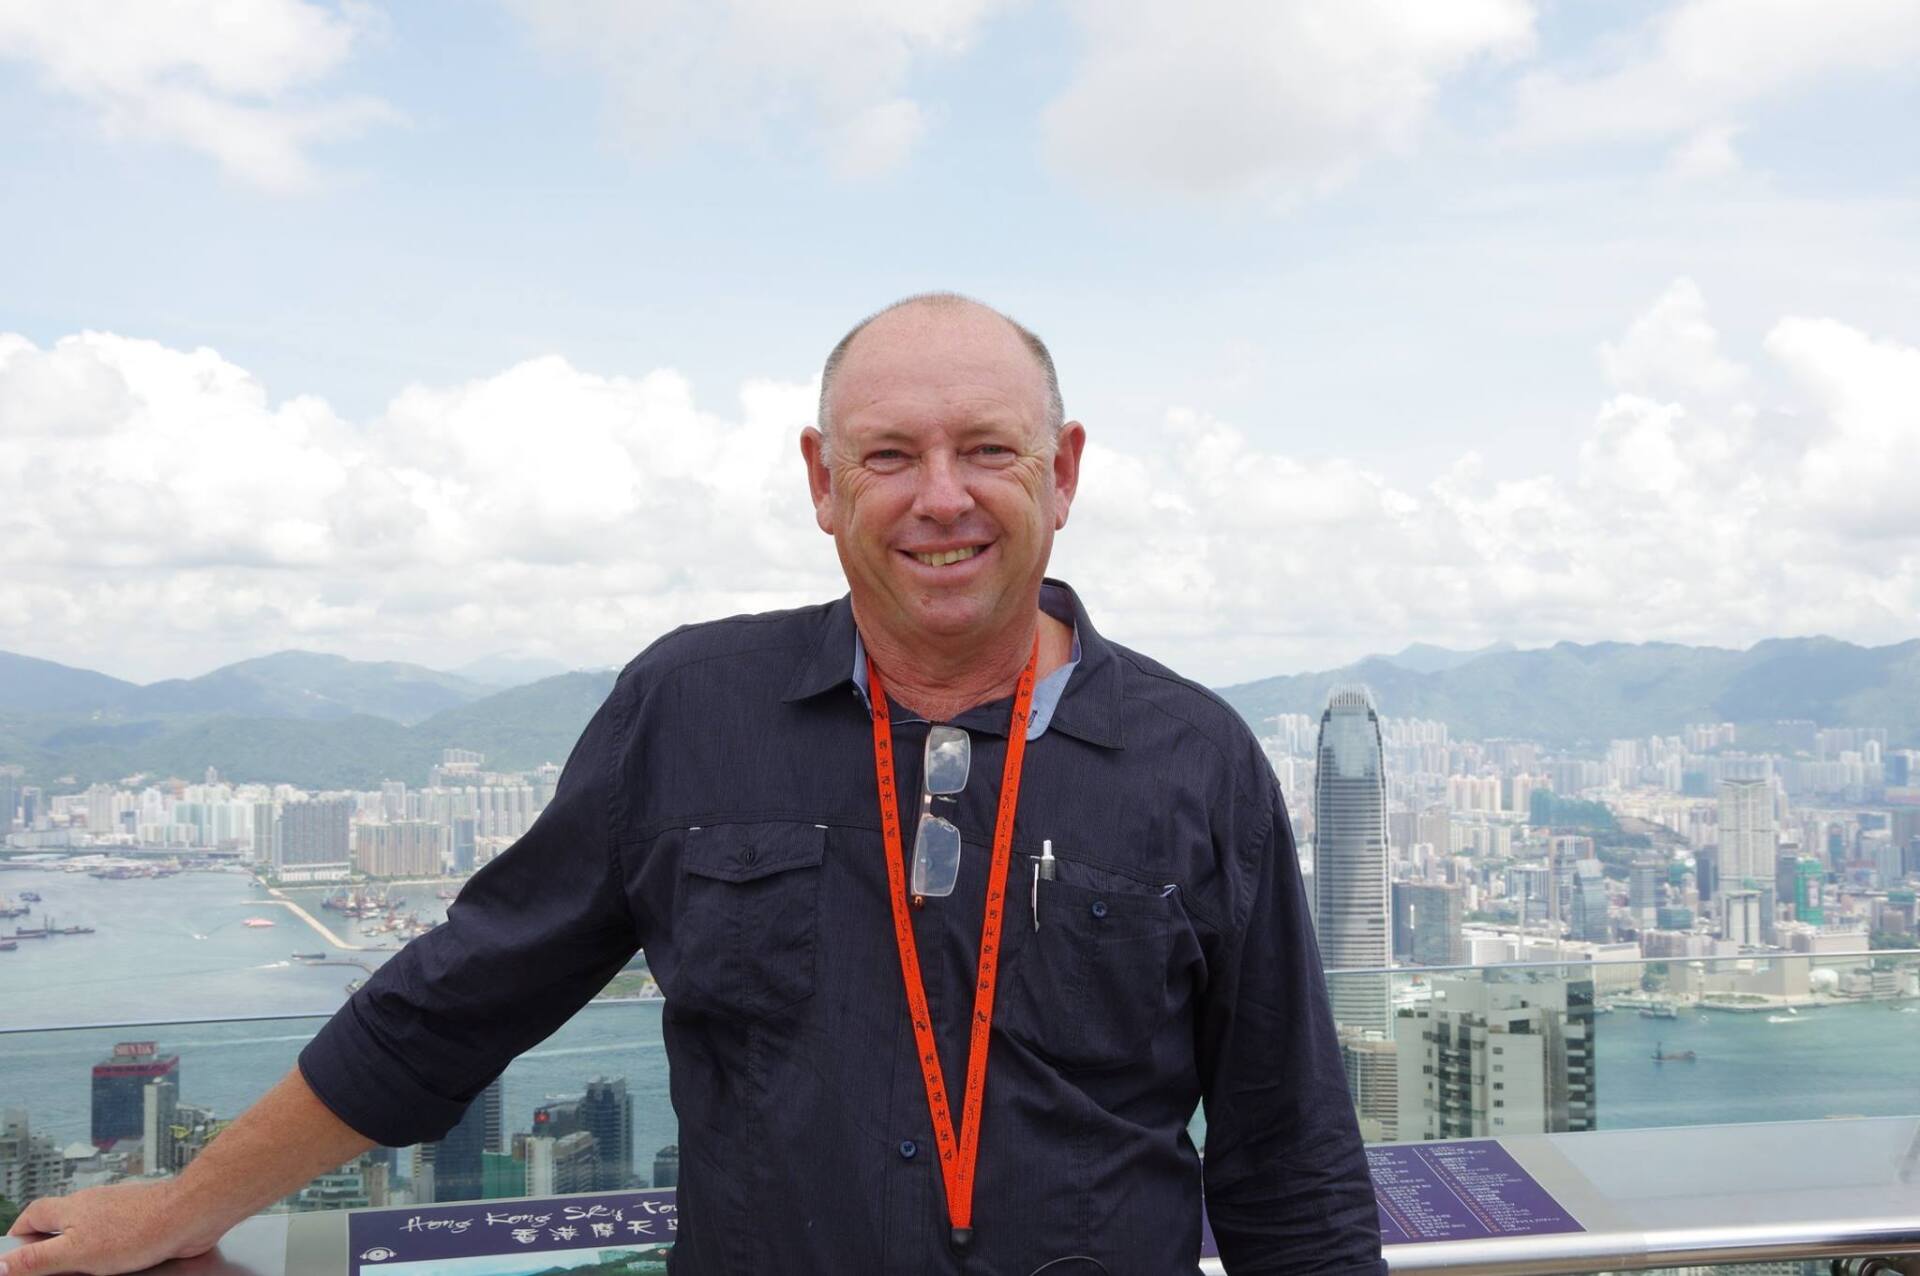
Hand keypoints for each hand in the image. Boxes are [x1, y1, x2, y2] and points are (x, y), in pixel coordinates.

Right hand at [4, 1181, 221, 1275]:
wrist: (188, 1216)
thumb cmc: (137, 1229)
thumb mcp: (75, 1253)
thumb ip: (37, 1259)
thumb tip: (2, 1264)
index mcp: (70, 1208)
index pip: (33, 1215)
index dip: (20, 1235)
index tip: (13, 1256)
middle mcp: (92, 1205)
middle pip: (59, 1223)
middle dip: (50, 1247)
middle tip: (45, 1270)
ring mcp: (117, 1211)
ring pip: (87, 1232)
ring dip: (79, 1252)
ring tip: (76, 1273)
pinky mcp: (138, 1221)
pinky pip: (114, 1237)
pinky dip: (106, 1253)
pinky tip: (111, 1267)